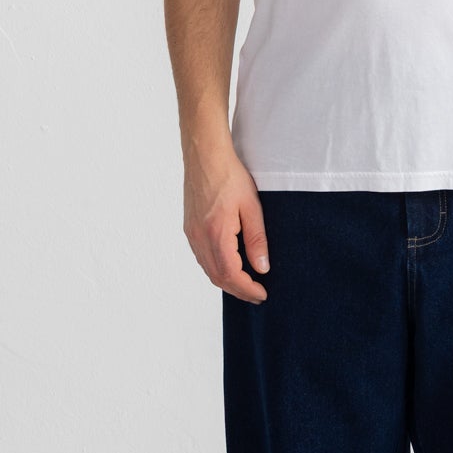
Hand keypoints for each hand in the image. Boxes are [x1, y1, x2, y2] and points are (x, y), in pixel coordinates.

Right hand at [183, 146, 269, 303]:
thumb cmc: (230, 176)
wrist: (205, 156)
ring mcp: (191, 234)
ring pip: (208, 269)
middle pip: (217, 277)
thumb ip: (257, 239)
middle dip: (238, 290)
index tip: (262, 295)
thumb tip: (262, 268)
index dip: (247, 289)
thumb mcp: (252, 207)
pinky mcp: (189, 228)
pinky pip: (202, 257)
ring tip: (246, 285)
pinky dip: (216, 269)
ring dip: (226, 281)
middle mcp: (199, 238)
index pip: (231, 274)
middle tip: (257, 295)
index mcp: (216, 233)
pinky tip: (229, 266)